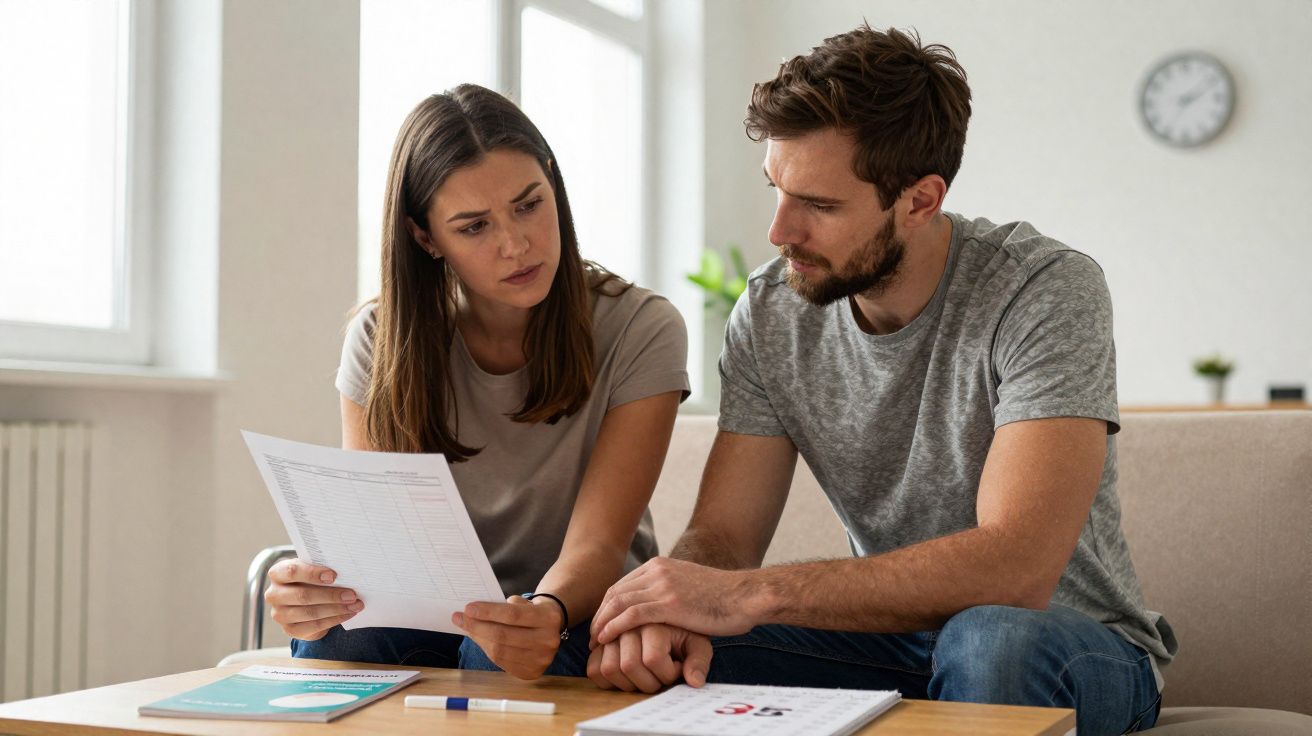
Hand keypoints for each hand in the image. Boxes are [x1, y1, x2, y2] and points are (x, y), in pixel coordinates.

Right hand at [265, 558, 363, 640]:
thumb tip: (346, 572)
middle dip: (331, 595)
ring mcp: (279, 614)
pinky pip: (314, 626)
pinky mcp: (290, 630)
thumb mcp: (313, 569)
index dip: (312, 573)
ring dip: (336, 609)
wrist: (306, 599)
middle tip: (352, 594)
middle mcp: (274, 594)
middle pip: (303, 596)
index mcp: (278, 573)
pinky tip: (348, 613)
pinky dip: (335, 620)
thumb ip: (322, 568)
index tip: (334, 575)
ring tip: (355, 604)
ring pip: (310, 613)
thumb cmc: (311, 578)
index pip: (292, 571)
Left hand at [453, 595, 562, 679]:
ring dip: (478, 639)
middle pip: (503, 635)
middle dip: (477, 626)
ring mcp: (541, 659)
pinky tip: (479, 639)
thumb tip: (473, 614)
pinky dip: (487, 650)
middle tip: (459, 618)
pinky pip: (501, 662)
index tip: (468, 608)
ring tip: (467, 628)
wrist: (552, 629)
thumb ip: (503, 607)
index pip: (512, 615)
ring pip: (499, 651)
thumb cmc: (532, 612)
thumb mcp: (525, 602)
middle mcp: (548, 640)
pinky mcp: (532, 672)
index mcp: (548, 618)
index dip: (488, 612)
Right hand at [587, 624, 711, 692]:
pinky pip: (593, 667)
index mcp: (655, 617)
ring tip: (646, 677)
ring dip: (628, 683)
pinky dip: (608, 679)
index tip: (678, 669)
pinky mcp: (599, 642)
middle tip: (662, 677)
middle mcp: (628, 621)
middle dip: (649, 682)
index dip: (668, 674)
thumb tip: (694, 682)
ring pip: (608, 668)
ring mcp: (610, 632)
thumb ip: (699, 661)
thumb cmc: (683, 633)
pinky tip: (629, 678)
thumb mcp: (699, 643)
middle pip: (629, 665)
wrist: (668, 612)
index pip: (653, 658)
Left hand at [590, 557, 757, 644]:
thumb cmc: (724, 597)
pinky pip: (631, 615)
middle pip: (615, 592)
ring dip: (603, 623)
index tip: (602, 624)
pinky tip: (607, 638)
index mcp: (660, 565)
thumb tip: (660, 607)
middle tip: (593, 635)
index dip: (608, 606)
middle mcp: (657, 570)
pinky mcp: (669, 603)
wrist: (746, 596)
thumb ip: (671, 590)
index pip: (622, 585)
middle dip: (601, 615)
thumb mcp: (690, 584)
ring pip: (619, 603)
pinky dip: (615, 627)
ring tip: (596, 641)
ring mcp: (662, 585)